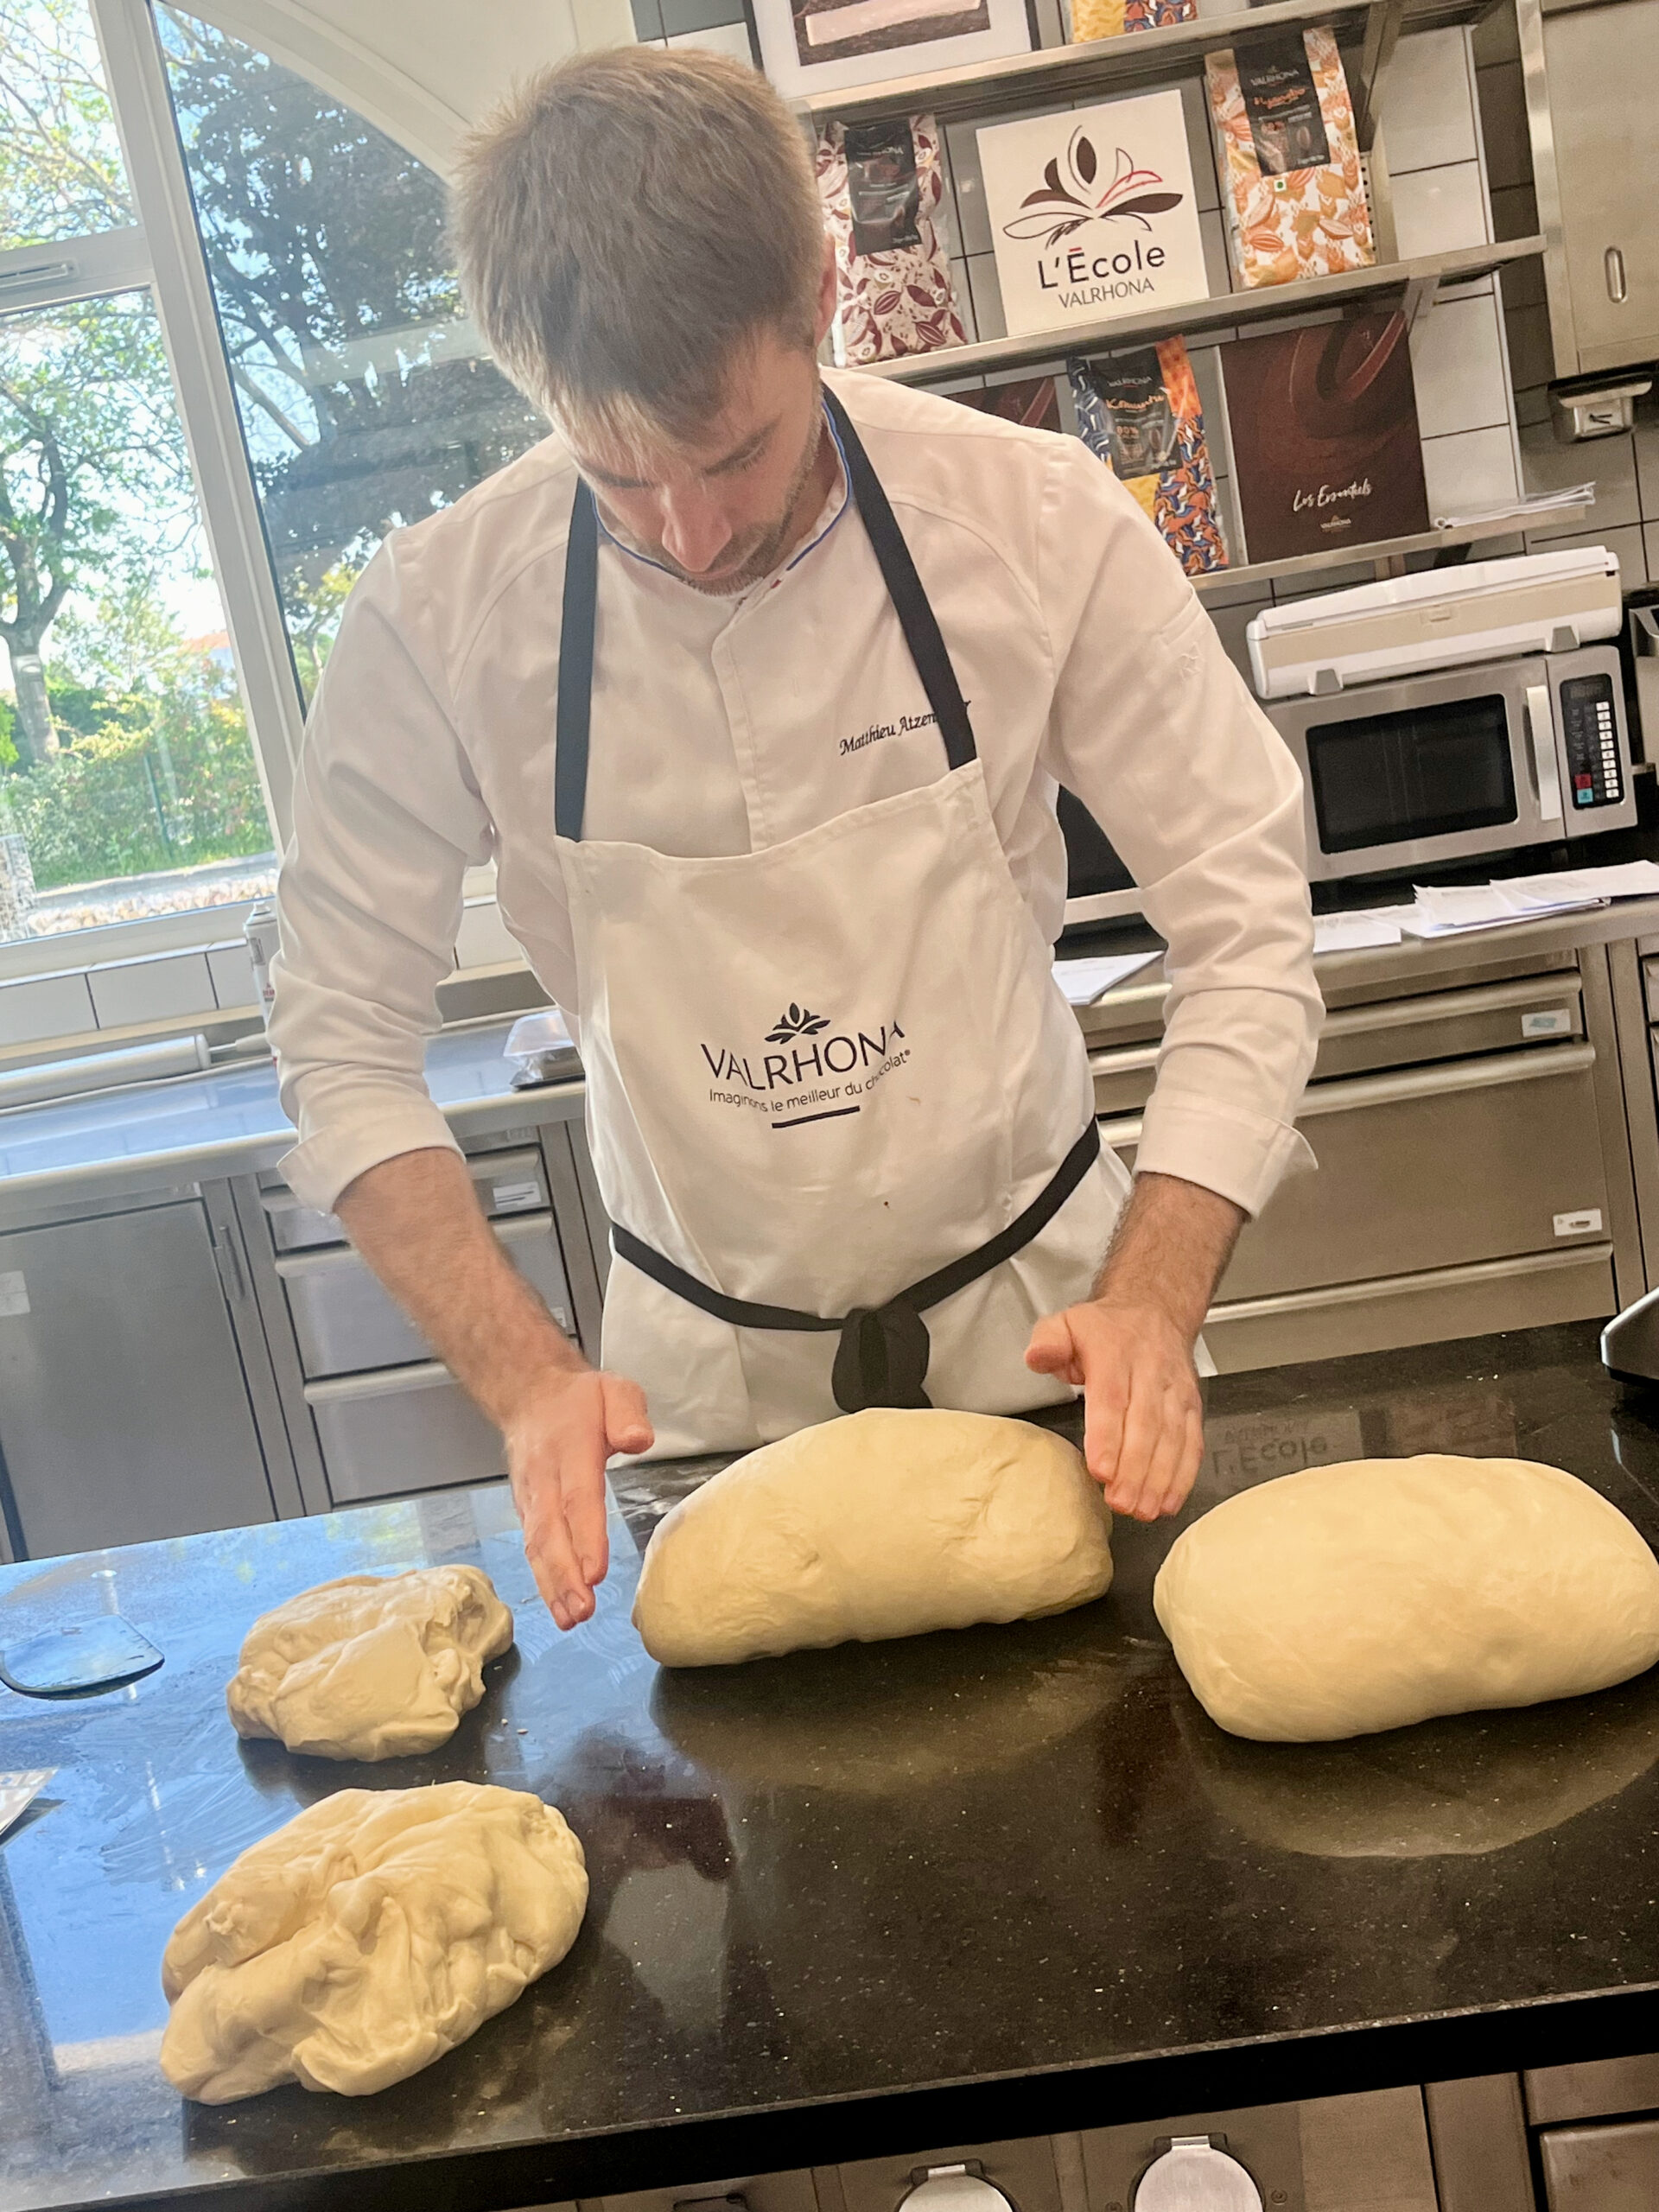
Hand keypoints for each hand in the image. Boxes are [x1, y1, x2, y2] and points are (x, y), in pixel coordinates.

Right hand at [505, 1368, 652, 1628]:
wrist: (529, 1394)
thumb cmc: (579, 1400)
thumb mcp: (614, 1389)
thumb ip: (628, 1413)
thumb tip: (638, 1440)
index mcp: (569, 1448)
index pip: (577, 1497)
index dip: (584, 1537)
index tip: (594, 1573)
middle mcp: (544, 1477)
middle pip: (551, 1530)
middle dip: (564, 1576)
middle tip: (583, 1612)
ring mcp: (530, 1495)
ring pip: (537, 1545)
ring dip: (552, 1586)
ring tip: (571, 1620)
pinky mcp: (526, 1509)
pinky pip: (532, 1546)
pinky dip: (543, 1579)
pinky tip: (559, 1606)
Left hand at [1025, 1297, 1202, 1520]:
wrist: (1155, 1311)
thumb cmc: (1106, 1329)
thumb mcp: (1067, 1322)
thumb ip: (1048, 1341)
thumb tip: (1037, 1357)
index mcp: (1114, 1354)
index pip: (1112, 1399)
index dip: (1108, 1437)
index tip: (1100, 1470)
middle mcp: (1150, 1373)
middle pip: (1145, 1426)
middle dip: (1134, 1469)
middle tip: (1121, 1502)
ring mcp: (1175, 1391)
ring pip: (1172, 1438)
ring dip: (1160, 1479)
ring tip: (1143, 1510)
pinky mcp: (1192, 1406)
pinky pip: (1192, 1442)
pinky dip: (1184, 1474)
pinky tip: (1170, 1500)